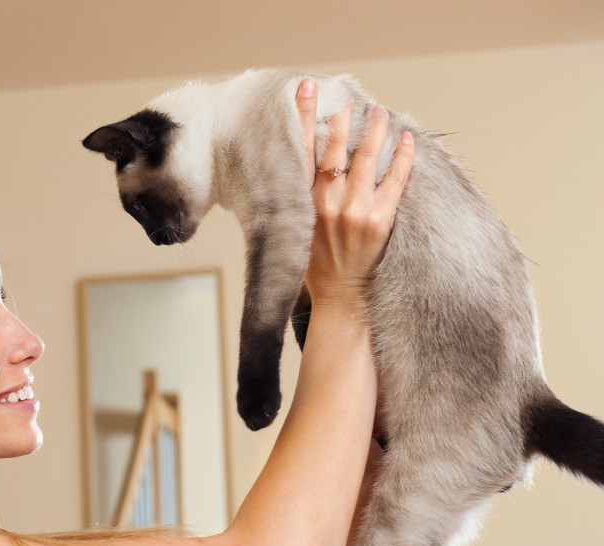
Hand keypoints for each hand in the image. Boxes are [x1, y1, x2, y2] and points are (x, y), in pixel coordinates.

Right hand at [294, 79, 414, 311]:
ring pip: (367, 158)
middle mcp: (325, 202)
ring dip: (375, 130)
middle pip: (335, 147)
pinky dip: (403, 157)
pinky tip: (407, 141)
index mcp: (301, 202)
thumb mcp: (297, 229)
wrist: (338, 297)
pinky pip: (395, 180)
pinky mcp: (379, 220)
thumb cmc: (315, 265)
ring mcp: (354, 210)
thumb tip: (313, 166)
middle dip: (343, 117)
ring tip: (380, 113)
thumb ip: (303, 198)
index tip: (306, 88)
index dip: (302, 116)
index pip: (300, 150)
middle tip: (350, 97)